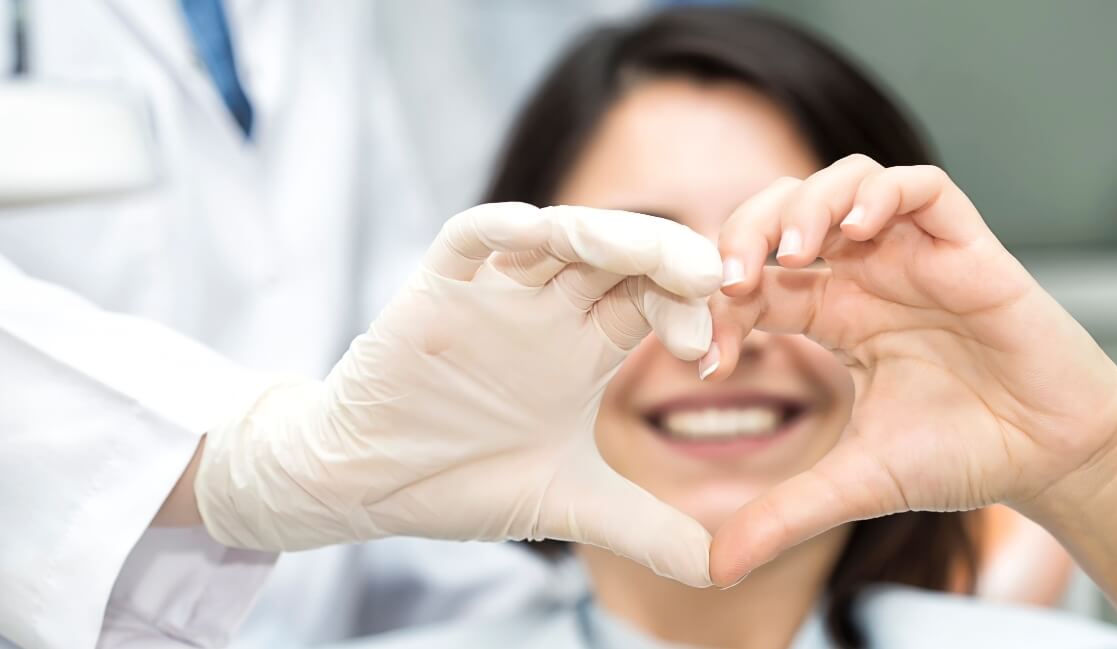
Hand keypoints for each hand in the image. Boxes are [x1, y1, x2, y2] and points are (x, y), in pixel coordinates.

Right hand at [195, 202, 721, 586]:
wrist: (368, 485)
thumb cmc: (462, 480)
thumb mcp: (570, 505)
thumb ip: (647, 531)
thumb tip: (724, 573)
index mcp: (586, 346)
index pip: (653, 301)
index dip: (689, 311)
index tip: (711, 350)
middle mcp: (548, 308)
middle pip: (620, 256)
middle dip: (667, 258)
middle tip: (710, 278)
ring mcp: (494, 293)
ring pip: (558, 236)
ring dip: (605, 235)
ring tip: (650, 253)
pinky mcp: (435, 289)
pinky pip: (469, 240)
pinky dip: (500, 229)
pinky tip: (535, 232)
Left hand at [704, 155, 1116, 585]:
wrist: (1051, 457)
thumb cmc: (962, 454)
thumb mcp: (856, 483)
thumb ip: (785, 513)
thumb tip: (715, 568)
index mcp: (832, 315)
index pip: (754, 282)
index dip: (718, 304)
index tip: (707, 356)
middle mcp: (866, 276)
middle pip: (784, 213)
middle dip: (744, 233)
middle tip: (730, 278)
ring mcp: (913, 255)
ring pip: (844, 183)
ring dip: (806, 206)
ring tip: (790, 254)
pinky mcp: (966, 246)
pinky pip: (920, 187)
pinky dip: (881, 194)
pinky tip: (858, 230)